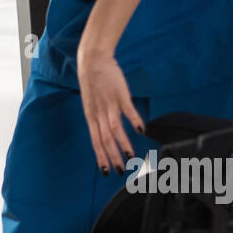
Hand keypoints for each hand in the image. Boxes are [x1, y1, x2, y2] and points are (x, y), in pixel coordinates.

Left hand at [76, 46, 143, 174]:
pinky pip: (127, 110)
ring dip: (123, 144)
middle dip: (112, 157)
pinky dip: (134, 121)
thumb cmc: (94, 83)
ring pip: (115, 129)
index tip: (106, 171)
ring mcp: (109, 104)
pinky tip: (141, 131)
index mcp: (91, 117)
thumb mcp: (91, 104)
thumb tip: (105, 133)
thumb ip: (98, 119)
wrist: (93, 61)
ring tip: (131, 157)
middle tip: (120, 171)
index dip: (101, 157)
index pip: (95, 142)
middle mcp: (99, 114)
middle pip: (105, 139)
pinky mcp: (120, 94)